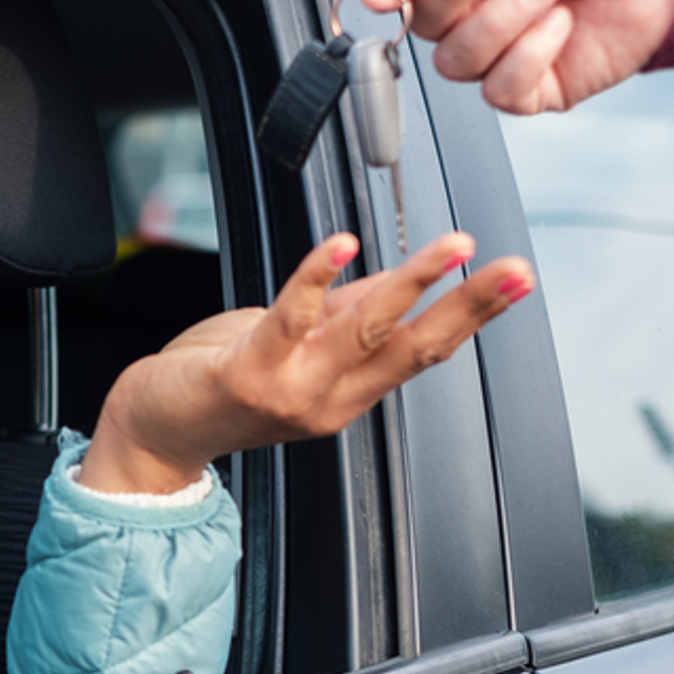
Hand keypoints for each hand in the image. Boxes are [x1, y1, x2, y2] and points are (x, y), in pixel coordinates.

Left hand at [80, 233, 532, 493]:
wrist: (154, 428)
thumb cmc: (220, 383)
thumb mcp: (294, 346)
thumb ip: (342, 314)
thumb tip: (398, 275)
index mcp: (345, 396)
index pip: (422, 352)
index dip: (473, 315)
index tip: (519, 281)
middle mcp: (326, 401)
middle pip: (410, 348)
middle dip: (468, 306)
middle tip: (515, 269)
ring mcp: (289, 391)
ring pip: (364, 331)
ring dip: (413, 283)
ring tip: (453, 246)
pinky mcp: (247, 373)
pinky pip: (289, 318)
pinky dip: (318, 277)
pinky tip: (343, 245)